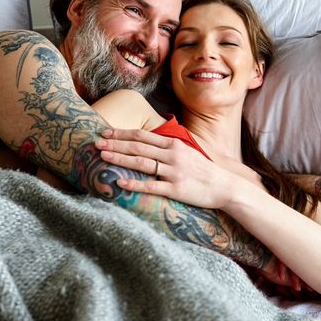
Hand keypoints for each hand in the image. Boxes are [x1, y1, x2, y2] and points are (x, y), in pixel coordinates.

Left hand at [96, 127, 234, 209]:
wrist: (224, 186)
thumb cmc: (204, 170)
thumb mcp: (187, 151)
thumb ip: (169, 145)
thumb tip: (150, 140)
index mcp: (174, 144)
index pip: (143, 135)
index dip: (122, 133)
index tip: (105, 132)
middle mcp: (172, 155)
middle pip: (138, 147)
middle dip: (115, 143)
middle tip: (96, 142)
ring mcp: (173, 172)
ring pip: (142, 163)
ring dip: (120, 159)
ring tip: (102, 157)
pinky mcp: (175, 189)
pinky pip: (151, 186)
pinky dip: (134, 183)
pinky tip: (120, 182)